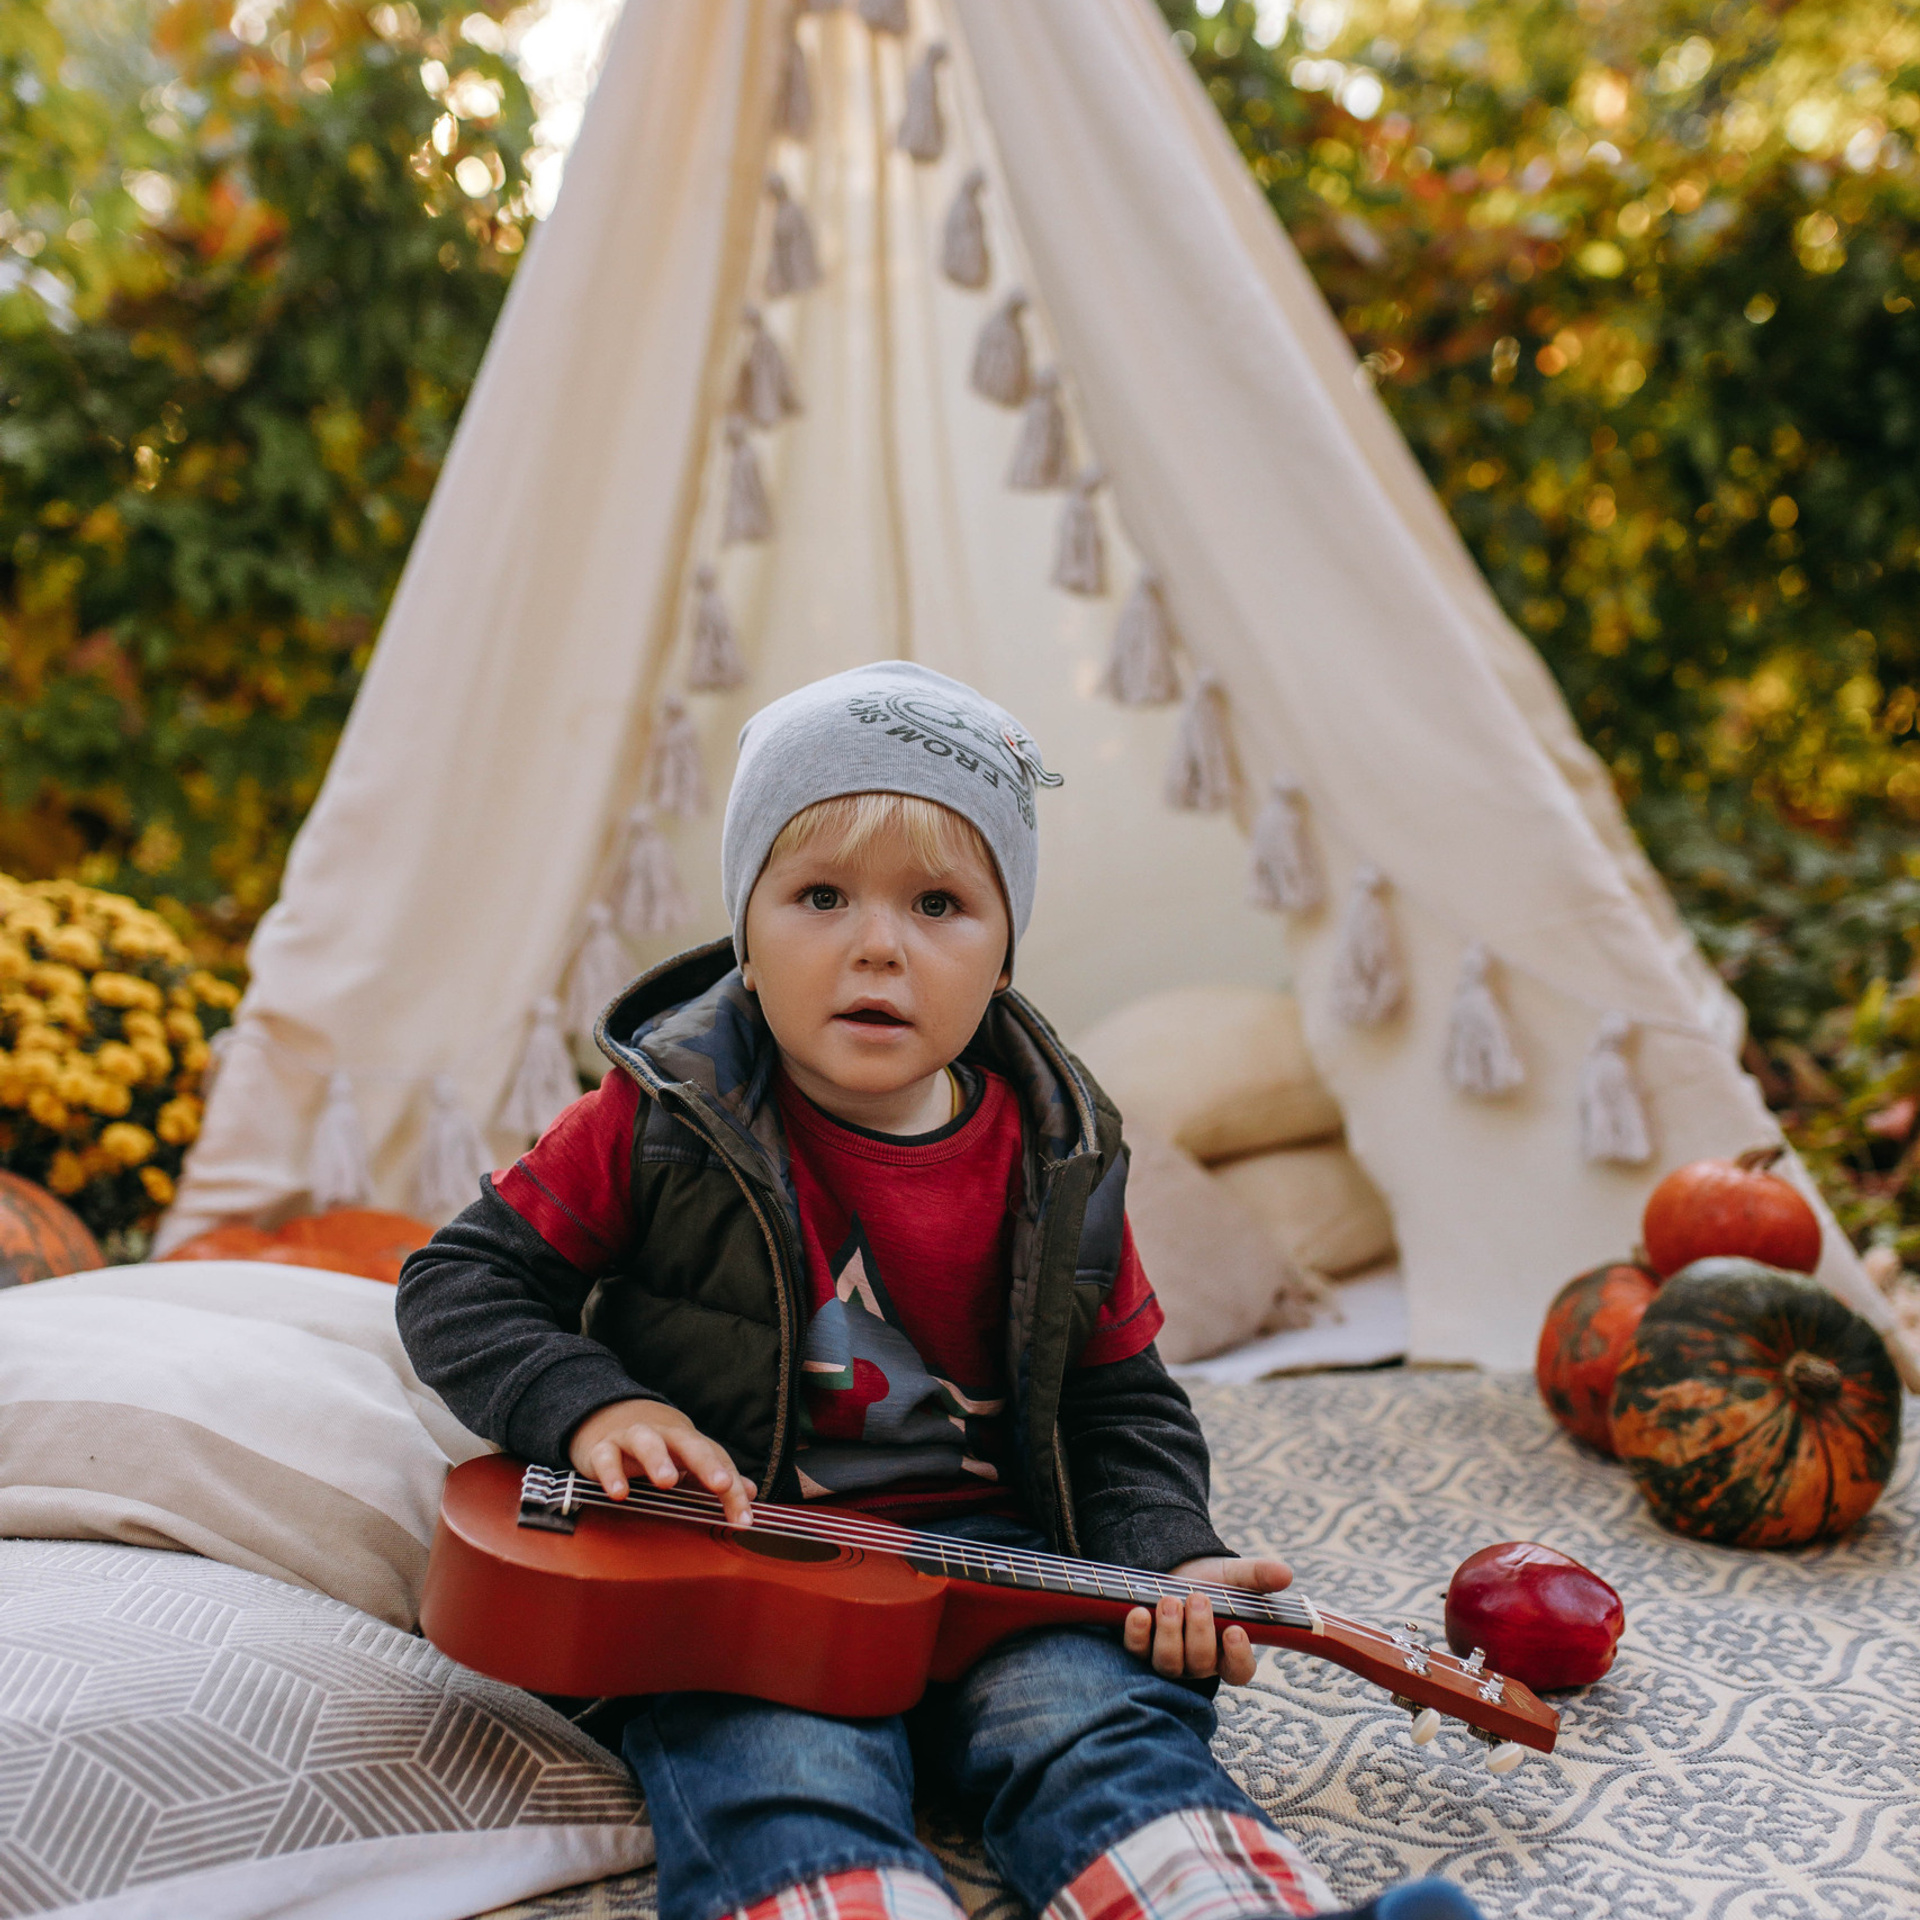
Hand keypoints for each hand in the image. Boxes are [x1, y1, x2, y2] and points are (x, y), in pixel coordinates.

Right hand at [568, 1398, 756, 1525]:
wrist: (609, 1416)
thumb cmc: (657, 1445)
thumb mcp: (687, 1458)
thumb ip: (717, 1475)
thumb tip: (751, 1492)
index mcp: (688, 1441)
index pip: (716, 1462)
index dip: (733, 1490)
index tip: (744, 1519)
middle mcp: (663, 1436)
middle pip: (688, 1444)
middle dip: (706, 1463)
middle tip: (722, 1484)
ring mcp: (631, 1439)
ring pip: (646, 1442)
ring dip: (658, 1459)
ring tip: (667, 1482)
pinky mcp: (601, 1449)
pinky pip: (606, 1459)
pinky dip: (611, 1474)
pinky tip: (619, 1493)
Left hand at [1122, 1555, 1292, 1684]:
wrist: (1174, 1569)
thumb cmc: (1211, 1580)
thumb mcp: (1234, 1575)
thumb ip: (1258, 1576)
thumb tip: (1286, 1573)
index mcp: (1228, 1651)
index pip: (1239, 1670)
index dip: (1238, 1657)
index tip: (1235, 1632)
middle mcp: (1199, 1662)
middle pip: (1201, 1664)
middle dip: (1199, 1631)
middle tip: (1198, 1597)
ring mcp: (1169, 1658)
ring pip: (1169, 1663)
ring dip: (1169, 1632)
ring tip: (1169, 1601)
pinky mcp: (1141, 1648)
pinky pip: (1137, 1651)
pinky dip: (1137, 1633)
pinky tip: (1139, 1612)